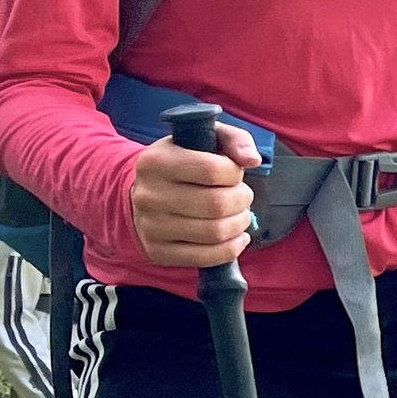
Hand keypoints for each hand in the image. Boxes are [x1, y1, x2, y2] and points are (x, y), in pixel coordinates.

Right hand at [128, 124, 259, 267]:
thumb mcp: (204, 139)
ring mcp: (151, 227)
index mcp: (156, 161)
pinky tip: (237, 237)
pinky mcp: (158, 252)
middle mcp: (148, 195)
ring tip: (239, 214)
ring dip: (240, 224)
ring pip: (215, 232)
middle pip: (217, 204)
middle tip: (242, 196)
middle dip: (242, 200)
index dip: (234, 173)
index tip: (233, 172)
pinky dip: (231, 249)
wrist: (143, 194)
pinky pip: (206, 258)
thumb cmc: (184, 162)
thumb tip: (253, 160)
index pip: (211, 170)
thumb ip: (234, 139)